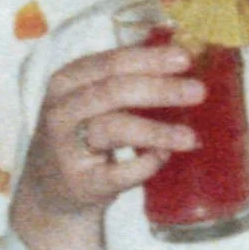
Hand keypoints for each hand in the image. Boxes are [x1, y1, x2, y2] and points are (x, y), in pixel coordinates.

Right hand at [10, 41, 201, 249]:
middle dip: (160, 89)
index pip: (111, 62)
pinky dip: (145, 164)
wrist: (50, 191)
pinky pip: (118, 172)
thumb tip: (182, 58)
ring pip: (113, 129)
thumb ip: (127, 79)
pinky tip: (164, 158)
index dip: (149, 59)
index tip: (185, 59)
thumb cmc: (83, 135)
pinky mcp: (79, 182)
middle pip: (113, 92)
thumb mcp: (92, 100)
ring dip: (156, 131)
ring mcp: (66, 147)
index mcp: (67, 81)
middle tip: (198, 92)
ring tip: (190, 136)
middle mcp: (61, 110)